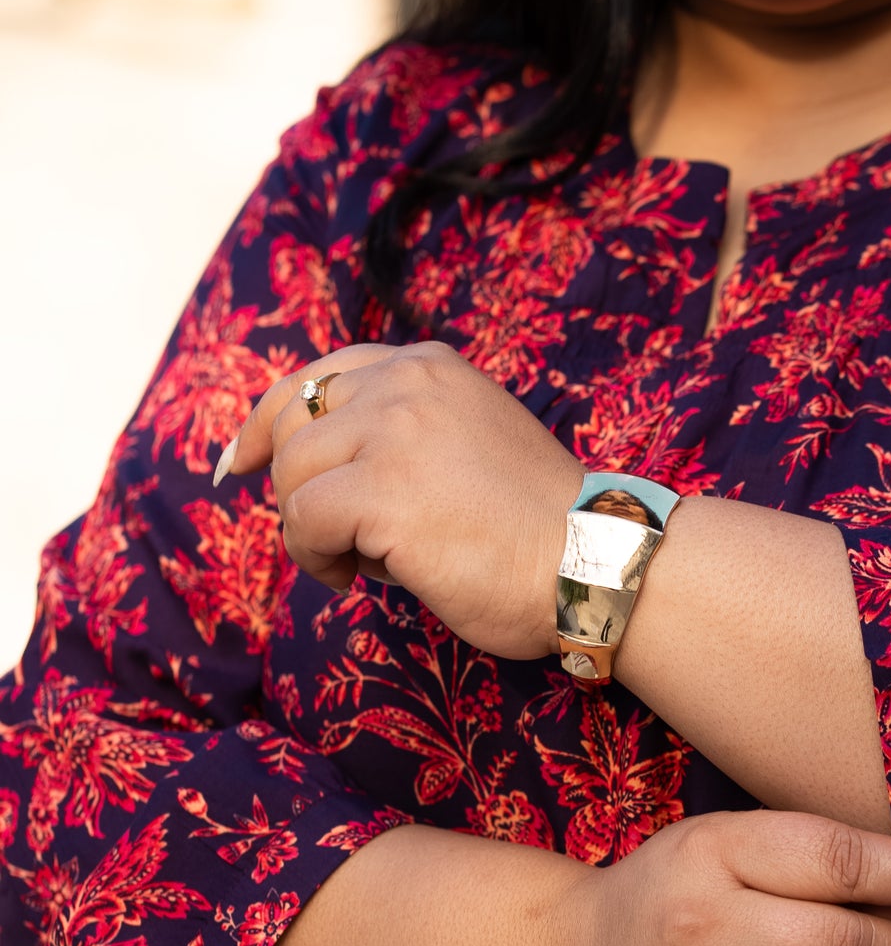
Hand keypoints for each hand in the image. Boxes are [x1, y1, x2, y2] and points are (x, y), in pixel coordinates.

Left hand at [219, 342, 581, 658]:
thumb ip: (409, 436)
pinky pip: (302, 522)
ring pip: (293, 476)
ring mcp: (393, 434)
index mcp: (430, 368)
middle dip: (293, 488)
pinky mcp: (382, 492)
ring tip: (359, 563)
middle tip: (329, 541)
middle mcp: (407, 385)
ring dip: (310, 529)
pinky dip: (316, 558)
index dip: (270, 420)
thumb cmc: (541, 530)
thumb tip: (323, 472)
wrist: (592, 565)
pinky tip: (356, 577)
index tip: (244, 461)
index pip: (320, 375)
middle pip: (294, 424)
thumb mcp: (471, 445)